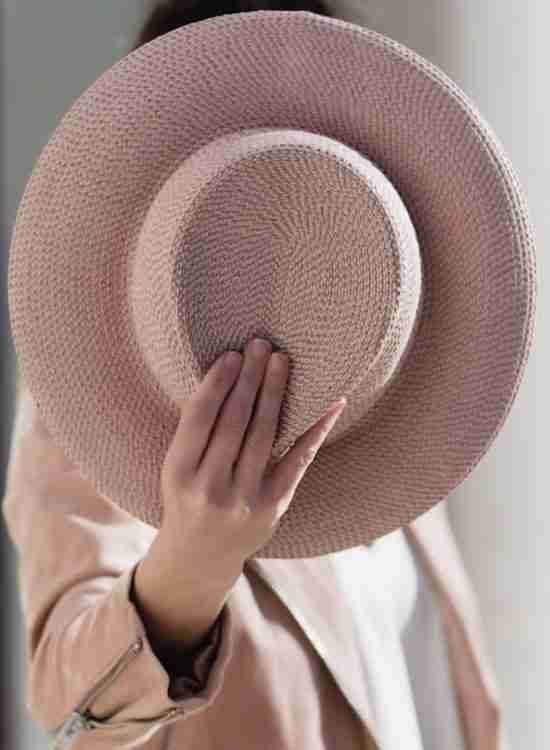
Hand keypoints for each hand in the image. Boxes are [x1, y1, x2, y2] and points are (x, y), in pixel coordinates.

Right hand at [154, 337, 346, 589]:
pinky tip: (330, 403)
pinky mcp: (274, 506)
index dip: (217, 384)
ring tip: (282, 361)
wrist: (200, 556)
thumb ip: (195, 432)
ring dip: (276, 393)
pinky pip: (298, 460)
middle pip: (235, 422)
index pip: (199, 419)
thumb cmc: (187, 498)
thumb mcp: (175, 468)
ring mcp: (244, 500)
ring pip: (265, 436)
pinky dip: (315, 429)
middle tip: (261, 344)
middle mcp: (210, 488)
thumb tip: (225, 375)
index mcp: (178, 473)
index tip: (232, 355)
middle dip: (250, 379)